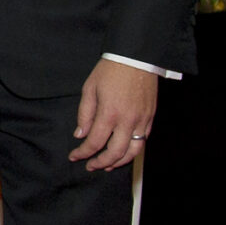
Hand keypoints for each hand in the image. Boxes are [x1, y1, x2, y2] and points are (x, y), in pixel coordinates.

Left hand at [70, 58, 158, 172]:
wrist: (136, 58)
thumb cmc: (110, 70)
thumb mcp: (89, 89)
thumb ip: (84, 114)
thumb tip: (80, 134)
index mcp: (109, 113)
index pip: (94, 142)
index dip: (83, 152)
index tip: (75, 156)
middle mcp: (128, 120)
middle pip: (115, 152)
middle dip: (101, 163)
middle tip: (90, 166)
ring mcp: (142, 120)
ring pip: (133, 151)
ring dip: (119, 162)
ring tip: (107, 165)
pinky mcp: (151, 117)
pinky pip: (144, 140)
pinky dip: (133, 150)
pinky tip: (124, 152)